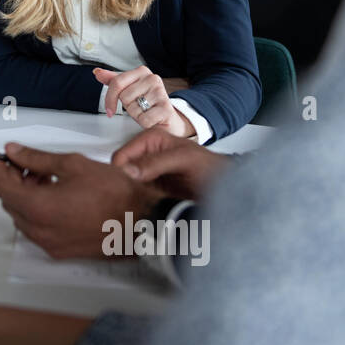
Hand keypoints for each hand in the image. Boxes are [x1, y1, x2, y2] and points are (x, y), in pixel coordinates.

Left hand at [0, 142, 162, 258]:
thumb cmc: (114, 194)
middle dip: (13, 180)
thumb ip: (37, 158)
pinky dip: (36, 211)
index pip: (2, 186)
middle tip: (24, 163)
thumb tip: (14, 151)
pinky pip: (37, 229)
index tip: (0, 157)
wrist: (142, 222)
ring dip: (25, 196)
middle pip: (10, 202)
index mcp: (38, 208)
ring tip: (43, 177)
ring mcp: (49, 244)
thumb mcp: (72, 165)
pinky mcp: (60, 251)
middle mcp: (39, 230)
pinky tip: (54, 196)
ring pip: (22, 217)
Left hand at [93, 66, 193, 136]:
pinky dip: (144, 123)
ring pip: (133, 109)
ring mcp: (161, 92)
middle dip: (127, 106)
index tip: (109, 109)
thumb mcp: (128, 89)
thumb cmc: (146, 102)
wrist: (165, 117)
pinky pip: (143, 119)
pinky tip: (151, 118)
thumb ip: (113, 80)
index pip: (116, 82)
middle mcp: (153, 79)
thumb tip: (97, 72)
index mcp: (142, 71)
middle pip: (124, 97)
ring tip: (145, 111)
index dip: (109, 98)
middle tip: (138, 106)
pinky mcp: (166, 108)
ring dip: (136, 115)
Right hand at [110, 126, 226, 200]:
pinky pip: (136, 195)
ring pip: (126, 184)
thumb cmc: (209, 166)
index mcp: (149, 139)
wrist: (224, 184)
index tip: (129, 187)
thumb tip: (128, 171)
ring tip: (146, 201)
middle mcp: (145, 154)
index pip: (120, 157)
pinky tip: (149, 205)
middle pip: (120, 171)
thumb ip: (155, 163)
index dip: (120, 173)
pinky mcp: (152, 187)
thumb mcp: (182, 159)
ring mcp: (147, 172)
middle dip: (125, 184)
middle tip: (138, 197)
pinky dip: (139, 201)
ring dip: (132, 194)